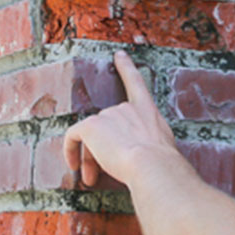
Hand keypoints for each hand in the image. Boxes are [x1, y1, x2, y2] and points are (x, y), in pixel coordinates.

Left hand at [63, 51, 180, 187]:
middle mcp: (125, 107)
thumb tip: (150, 150)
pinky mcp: (90, 126)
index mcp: (146, 110)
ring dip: (91, 158)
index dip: (127, 67)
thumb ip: (153, 140)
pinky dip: (70, 151)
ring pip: (92, 137)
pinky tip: (75, 166)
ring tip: (93, 178)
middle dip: (103, 148)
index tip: (119, 55)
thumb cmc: (163, 162)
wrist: (152, 164)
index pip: (135, 82)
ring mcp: (107, 115)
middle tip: (103, 172)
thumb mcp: (164, 145)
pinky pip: (73, 137)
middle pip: (107, 125)